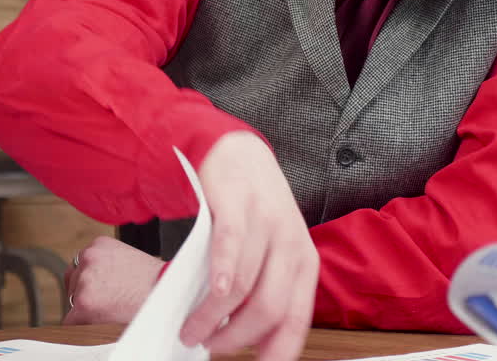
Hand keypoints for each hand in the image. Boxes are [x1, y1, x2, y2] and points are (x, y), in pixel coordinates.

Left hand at [64, 236, 164, 324]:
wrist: (170, 294)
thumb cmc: (156, 282)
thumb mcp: (128, 261)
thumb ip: (107, 266)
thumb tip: (97, 282)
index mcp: (99, 244)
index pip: (81, 265)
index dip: (90, 282)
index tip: (99, 291)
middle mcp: (89, 257)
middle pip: (73, 282)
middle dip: (86, 294)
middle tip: (109, 303)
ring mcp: (85, 279)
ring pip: (72, 302)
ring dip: (86, 309)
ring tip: (113, 311)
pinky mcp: (84, 303)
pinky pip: (71, 322)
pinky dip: (83, 326)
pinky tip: (103, 323)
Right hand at [180, 131, 317, 360]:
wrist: (237, 155)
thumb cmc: (252, 209)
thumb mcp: (270, 252)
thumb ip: (262, 291)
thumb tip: (248, 341)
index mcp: (303, 263)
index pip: (295, 320)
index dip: (276, 351)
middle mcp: (291, 244)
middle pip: (267, 309)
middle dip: (233, 338)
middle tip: (208, 344)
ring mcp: (266, 222)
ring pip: (242, 285)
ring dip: (212, 315)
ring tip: (193, 326)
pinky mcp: (239, 204)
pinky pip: (232, 245)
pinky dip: (220, 273)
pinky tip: (210, 290)